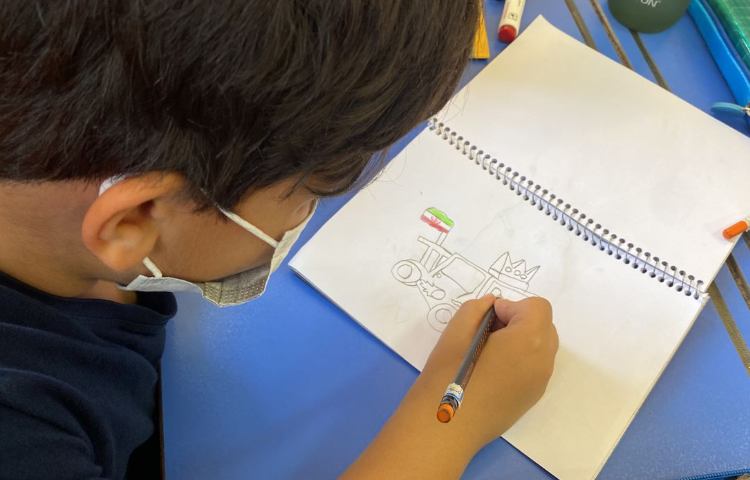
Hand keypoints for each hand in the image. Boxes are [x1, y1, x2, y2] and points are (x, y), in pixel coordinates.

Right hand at [420, 294, 558, 450]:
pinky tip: (491, 373)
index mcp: (529, 340)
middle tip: (487, 334)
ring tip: (488, 354)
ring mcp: (540, 383)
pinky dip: (520, 360)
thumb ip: (477, 308)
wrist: (445, 426)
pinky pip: (534, 368)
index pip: (537, 307)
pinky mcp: (531, 399)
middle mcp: (543, 361)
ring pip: (541, 348)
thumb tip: (492, 306)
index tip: (487, 320)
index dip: (511, 307)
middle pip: (544, 326)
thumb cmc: (448, 375)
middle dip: (519, 322)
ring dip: (521, 341)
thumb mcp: (456, 330)